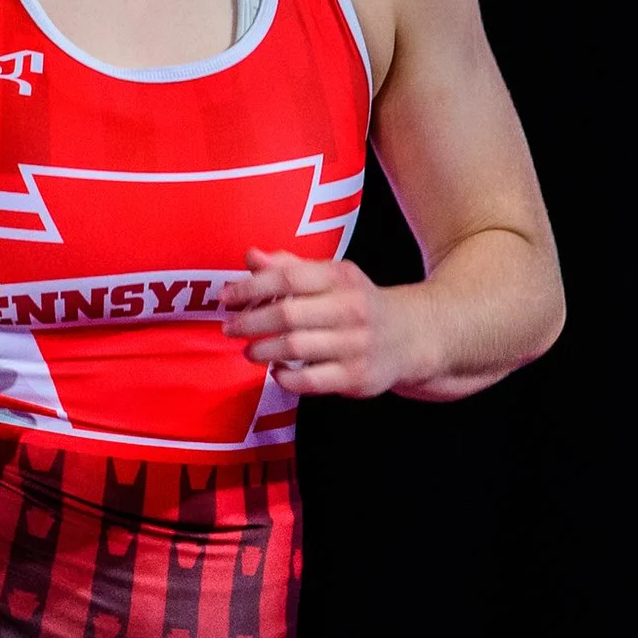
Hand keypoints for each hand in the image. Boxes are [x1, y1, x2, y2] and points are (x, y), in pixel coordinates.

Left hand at [219, 248, 408, 397]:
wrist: (411, 336)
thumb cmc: (358, 303)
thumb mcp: (332, 277)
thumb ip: (290, 267)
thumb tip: (251, 257)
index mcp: (341, 277)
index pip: (287, 277)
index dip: (251, 287)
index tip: (226, 297)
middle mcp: (350, 308)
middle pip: (287, 314)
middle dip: (250, 322)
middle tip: (230, 328)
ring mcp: (355, 344)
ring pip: (295, 348)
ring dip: (262, 350)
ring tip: (249, 350)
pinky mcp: (356, 376)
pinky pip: (310, 380)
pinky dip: (285, 378)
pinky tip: (276, 372)